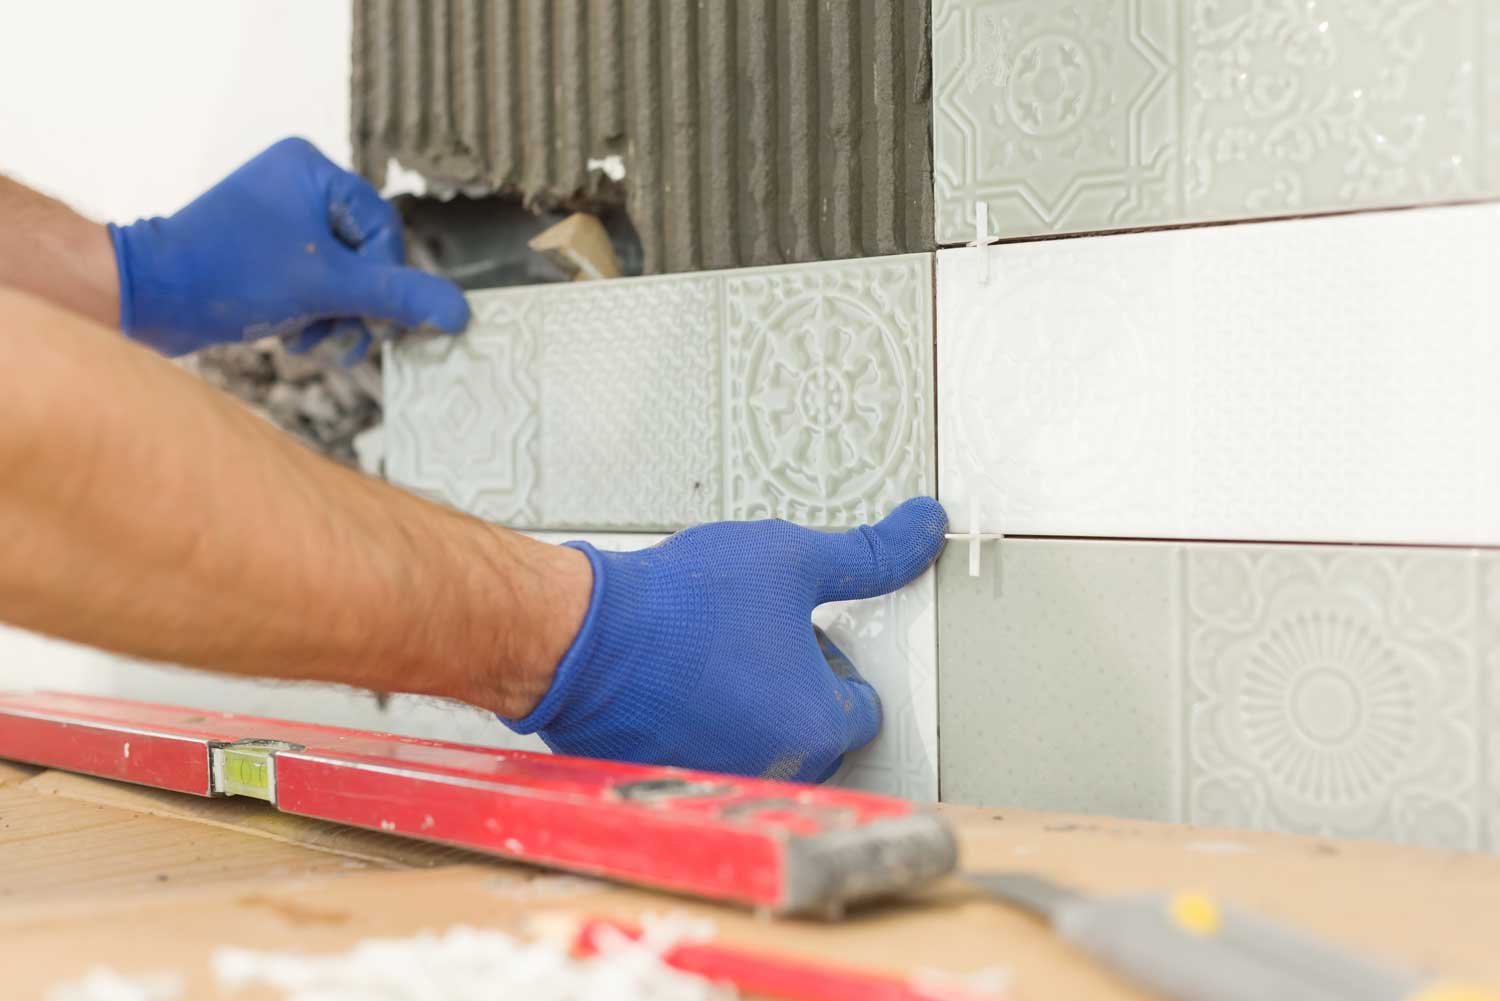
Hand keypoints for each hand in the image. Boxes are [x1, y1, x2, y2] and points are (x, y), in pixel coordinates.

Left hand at [108, 137, 467, 356]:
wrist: (149, 296)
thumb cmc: (233, 273)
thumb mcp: (328, 287)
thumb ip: (398, 297)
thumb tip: (459, 311)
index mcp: (312, 170)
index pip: (383, 229)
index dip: (383, 279)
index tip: (370, 318)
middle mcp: (297, 185)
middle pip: (365, 256)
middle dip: (355, 305)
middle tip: (340, 337)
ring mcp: (279, 220)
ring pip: (342, 278)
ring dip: (335, 318)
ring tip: (310, 341)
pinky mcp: (265, 253)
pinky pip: (314, 286)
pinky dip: (312, 317)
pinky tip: (291, 336)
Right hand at [503, 497, 947, 782]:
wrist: (578, 636)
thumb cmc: (676, 606)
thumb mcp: (790, 558)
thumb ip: (869, 553)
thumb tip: (923, 528)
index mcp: (815, 726)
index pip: (862, 703)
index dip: (833, 658)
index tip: (799, 631)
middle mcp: (773, 770)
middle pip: (812, 728)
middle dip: (792, 684)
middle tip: (751, 636)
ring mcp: (719, 781)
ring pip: (759, 742)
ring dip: (747, 704)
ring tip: (710, 653)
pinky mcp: (669, 782)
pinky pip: (705, 752)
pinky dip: (698, 723)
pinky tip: (675, 680)